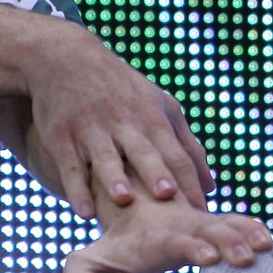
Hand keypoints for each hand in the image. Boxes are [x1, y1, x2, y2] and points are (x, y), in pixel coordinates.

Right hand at [24, 22, 214, 218]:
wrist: (68, 60)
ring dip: (114, 177)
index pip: (176, 153)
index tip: (201, 209)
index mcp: (152, 119)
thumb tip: (210, 186)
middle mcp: (124, 125)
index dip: (188, 180)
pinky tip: (85, 212)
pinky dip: (77, 189)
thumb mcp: (158, 106)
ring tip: (122, 198)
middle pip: (143, 151)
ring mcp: (91, 130)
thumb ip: (185, 144)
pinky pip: (70, 167)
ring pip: (105, 157)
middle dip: (155, 171)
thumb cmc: (122, 91)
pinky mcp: (62, 137)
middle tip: (167, 195)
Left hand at [63, 197, 272, 272]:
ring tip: (266, 247)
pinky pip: (236, 222)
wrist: (130, 208)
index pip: (171, 240)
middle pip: (204, 229)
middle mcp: (178, 226)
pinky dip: (252, 229)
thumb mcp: (83, 266)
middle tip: (245, 257)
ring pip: (224, 223)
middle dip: (225, 241)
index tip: (207, 258)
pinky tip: (271, 244)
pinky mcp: (214, 226)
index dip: (189, 246)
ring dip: (245, 234)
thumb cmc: (110, 249)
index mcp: (151, 237)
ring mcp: (199, 223)